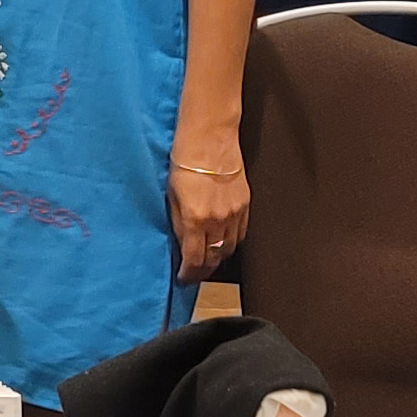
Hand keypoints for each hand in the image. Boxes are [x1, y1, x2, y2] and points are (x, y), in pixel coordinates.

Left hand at [169, 130, 250, 281]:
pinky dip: (231, 242)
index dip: (189, 273)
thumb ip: (176, 220)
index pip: (194, 258)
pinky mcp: (245, 204)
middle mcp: (217, 220)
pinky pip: (241, 233)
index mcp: (194, 219)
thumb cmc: (183, 160)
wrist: (210, 138)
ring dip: (218, 258)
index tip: (183, 278)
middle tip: (195, 274)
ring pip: (229, 248)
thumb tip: (180, 242)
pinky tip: (223, 242)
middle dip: (204, 270)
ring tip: (208, 261)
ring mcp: (234, 213)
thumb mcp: (171, 194)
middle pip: (214, 258)